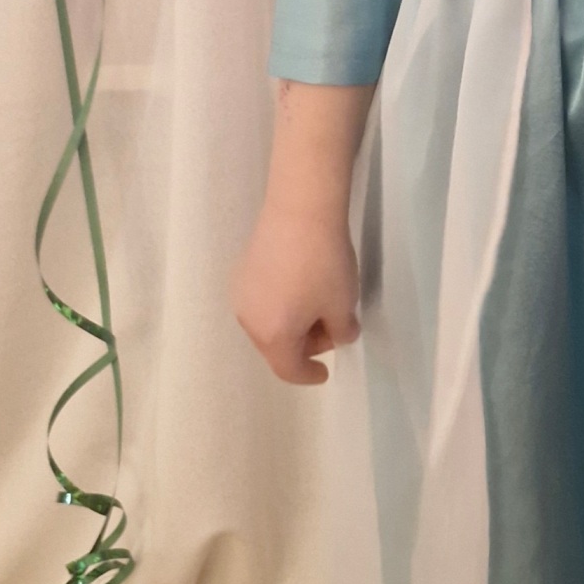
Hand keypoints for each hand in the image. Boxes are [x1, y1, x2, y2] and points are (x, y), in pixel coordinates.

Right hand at [233, 204, 360, 385]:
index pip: (289, 369)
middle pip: (276, 347)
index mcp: (272, 335)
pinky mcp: (242, 269)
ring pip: (269, 322)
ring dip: (293, 324)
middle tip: (333, 329)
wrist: (301, 209)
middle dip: (305, 345)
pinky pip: (263, 300)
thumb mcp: (342, 304)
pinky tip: (302, 285)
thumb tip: (339, 335)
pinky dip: (282, 304)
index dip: (309, 374)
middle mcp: (248, 319)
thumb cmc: (323, 264)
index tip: (326, 372)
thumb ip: (342, 331)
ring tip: (320, 305)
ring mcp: (241, 293)